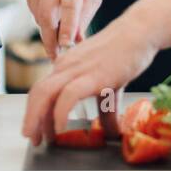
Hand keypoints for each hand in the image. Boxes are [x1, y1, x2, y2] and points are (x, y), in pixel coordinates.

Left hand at [21, 15, 157, 144]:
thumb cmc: (125, 53)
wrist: (139, 31)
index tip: (38, 131)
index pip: (42, 91)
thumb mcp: (110, 84)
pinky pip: (68, 96)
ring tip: (40, 139)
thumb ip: (106, 108)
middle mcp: (66, 66)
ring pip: (45, 93)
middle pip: (36, 93)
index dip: (35, 113)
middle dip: (31, 119)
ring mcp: (77, 69)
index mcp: (66, 66)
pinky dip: (60, 113)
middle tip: (33, 139)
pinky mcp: (93, 75)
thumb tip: (111, 132)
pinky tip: (61, 128)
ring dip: (38, 118)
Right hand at [24, 0, 102, 59]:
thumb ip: (85, 15)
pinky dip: (44, 20)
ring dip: (49, 31)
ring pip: (40, 18)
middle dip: (51, 40)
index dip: (67, 27)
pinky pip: (35, 14)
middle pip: (48, 17)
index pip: (70, 6)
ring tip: (61, 35)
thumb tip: (76, 41)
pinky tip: (54, 15)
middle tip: (56, 58)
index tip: (66, 45)